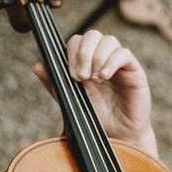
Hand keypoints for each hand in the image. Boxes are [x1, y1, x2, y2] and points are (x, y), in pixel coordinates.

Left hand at [33, 30, 157, 158]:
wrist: (118, 135)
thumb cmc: (97, 118)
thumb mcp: (70, 100)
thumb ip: (54, 83)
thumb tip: (37, 66)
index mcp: (87, 62)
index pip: (77, 41)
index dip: (71, 52)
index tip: (71, 74)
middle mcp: (103, 59)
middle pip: (92, 35)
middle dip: (83, 54)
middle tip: (82, 77)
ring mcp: (119, 63)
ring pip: (108, 41)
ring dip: (97, 57)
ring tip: (95, 79)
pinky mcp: (134, 71)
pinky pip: (124, 54)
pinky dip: (111, 62)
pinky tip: (105, 76)